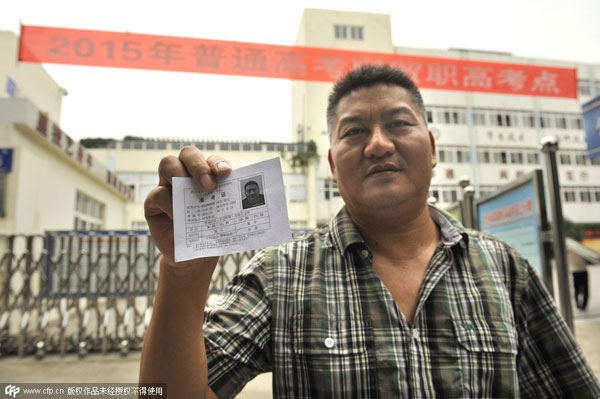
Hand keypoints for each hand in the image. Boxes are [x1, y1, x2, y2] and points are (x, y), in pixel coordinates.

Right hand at [144, 146, 231, 265]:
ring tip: (192, 196)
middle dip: (198, 165)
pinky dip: (170, 204)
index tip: (226, 173)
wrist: (194, 258)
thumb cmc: (211, 233)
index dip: (218, 163)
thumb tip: (246, 200)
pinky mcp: (153, 202)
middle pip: (188, 154)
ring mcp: (168, 186)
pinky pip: (158, 194)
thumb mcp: (224, 219)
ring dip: (180, 175)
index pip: (211, 160)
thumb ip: (229, 204)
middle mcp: (186, 176)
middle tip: (209, 186)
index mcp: (207, 176)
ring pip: (168, 164)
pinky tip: (179, 217)